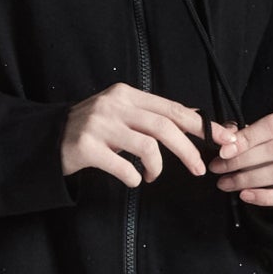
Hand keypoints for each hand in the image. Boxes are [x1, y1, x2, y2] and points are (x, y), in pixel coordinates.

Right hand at [61, 83, 208, 188]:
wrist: (48, 139)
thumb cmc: (93, 130)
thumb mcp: (122, 114)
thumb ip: (153, 116)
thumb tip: (197, 120)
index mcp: (127, 94)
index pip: (173, 109)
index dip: (202, 126)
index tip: (224, 138)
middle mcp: (114, 105)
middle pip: (164, 126)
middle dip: (188, 151)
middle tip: (199, 169)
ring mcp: (99, 125)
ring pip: (147, 146)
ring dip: (157, 168)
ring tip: (151, 176)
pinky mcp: (86, 147)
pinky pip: (123, 168)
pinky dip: (134, 178)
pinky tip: (132, 179)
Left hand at [212, 107, 272, 207]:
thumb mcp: (262, 136)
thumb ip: (244, 134)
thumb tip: (226, 137)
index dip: (246, 138)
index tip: (223, 152)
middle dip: (242, 160)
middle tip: (219, 169)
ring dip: (249, 179)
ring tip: (226, 184)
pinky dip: (265, 197)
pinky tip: (246, 196)